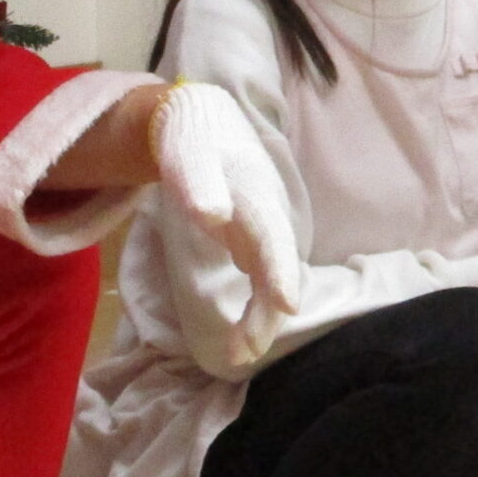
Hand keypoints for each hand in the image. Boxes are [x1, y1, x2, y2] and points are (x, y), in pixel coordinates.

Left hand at [151, 84, 300, 363]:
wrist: (203, 123)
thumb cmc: (195, 139)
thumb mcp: (189, 156)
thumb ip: (200, 185)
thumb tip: (213, 217)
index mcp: (255, 194)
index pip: (272, 236)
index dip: (281, 271)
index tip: (288, 305)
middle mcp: (267, 216)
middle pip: (276, 268)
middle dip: (266, 311)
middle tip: (243, 351)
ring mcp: (262, 230)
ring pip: (270, 279)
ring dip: (260, 317)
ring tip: (239, 353)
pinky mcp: (253, 241)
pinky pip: (261, 279)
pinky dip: (254, 308)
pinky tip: (242, 336)